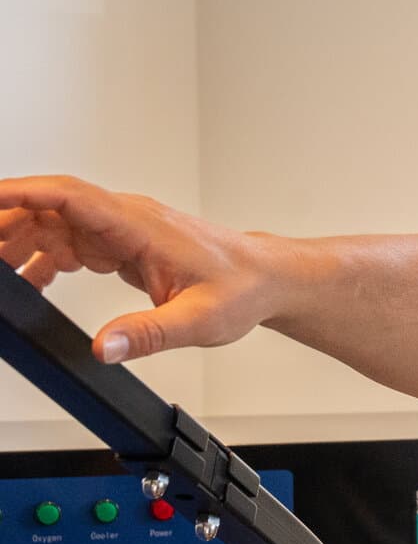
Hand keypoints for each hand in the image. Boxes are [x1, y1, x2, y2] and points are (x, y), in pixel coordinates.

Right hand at [0, 175, 280, 362]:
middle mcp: (126, 219)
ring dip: (21, 245)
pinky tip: (31, 284)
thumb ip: (149, 334)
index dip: (20, 195)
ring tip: (2, 280)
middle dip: (8, 226)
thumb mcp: (200, 320)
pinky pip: (70, 243)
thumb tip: (103, 348)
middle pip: (48, 208)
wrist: (266, 279)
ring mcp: (122, 230)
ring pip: (54, 225)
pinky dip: (44, 261)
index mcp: (141, 224)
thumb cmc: (242, 288)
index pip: (69, 196)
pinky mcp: (121, 245)